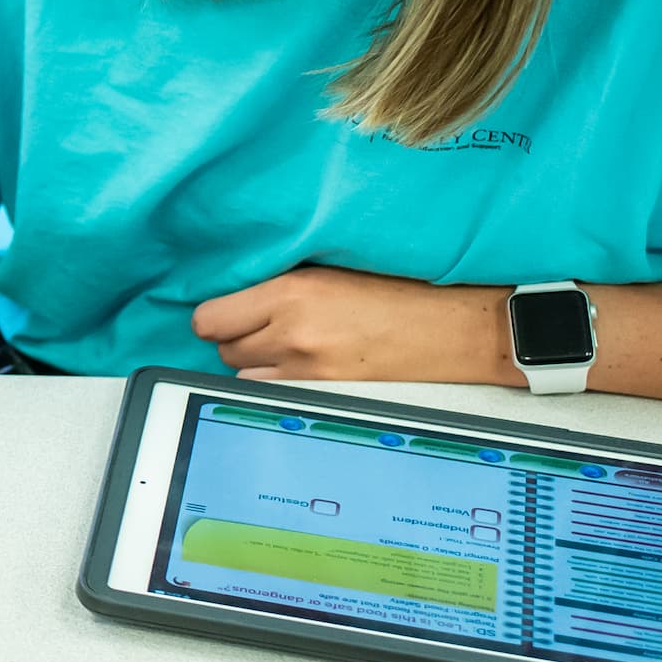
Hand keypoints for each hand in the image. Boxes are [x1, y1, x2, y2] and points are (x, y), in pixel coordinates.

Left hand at [193, 266, 518, 386]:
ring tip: (285, 345)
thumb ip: (281, 283)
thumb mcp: (330, 269)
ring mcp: (305, 370)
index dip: (215, 316)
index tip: (228, 311)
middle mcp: (290, 333)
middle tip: (263, 324)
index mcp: (290, 292)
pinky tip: (299, 366)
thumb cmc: (397, 289)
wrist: (451, 329)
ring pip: (242, 373)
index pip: (211, 318)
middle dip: (236, 336)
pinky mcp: (323, 392)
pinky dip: (275, 380)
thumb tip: (237, 293)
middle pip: (223, 348)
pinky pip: (271, 391)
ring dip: (254, 360)